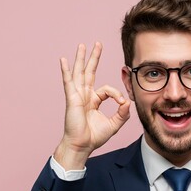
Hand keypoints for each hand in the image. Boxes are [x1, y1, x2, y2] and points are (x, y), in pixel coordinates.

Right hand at [54, 43, 130, 169]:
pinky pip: (68, 82)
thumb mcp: (114, 124)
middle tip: (97, 44)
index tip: (122, 103)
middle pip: (89, 72)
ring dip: (81, 59)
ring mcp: (77, 96)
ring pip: (79, 73)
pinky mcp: (72, 99)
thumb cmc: (94, 137)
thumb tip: (128, 101)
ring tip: (82, 46)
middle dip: (94, 58)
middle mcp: (84, 95)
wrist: (82, 146)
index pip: (107, 89)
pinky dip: (65, 71)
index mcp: (93, 100)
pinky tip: (63, 60)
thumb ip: (122, 113)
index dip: (116, 94)